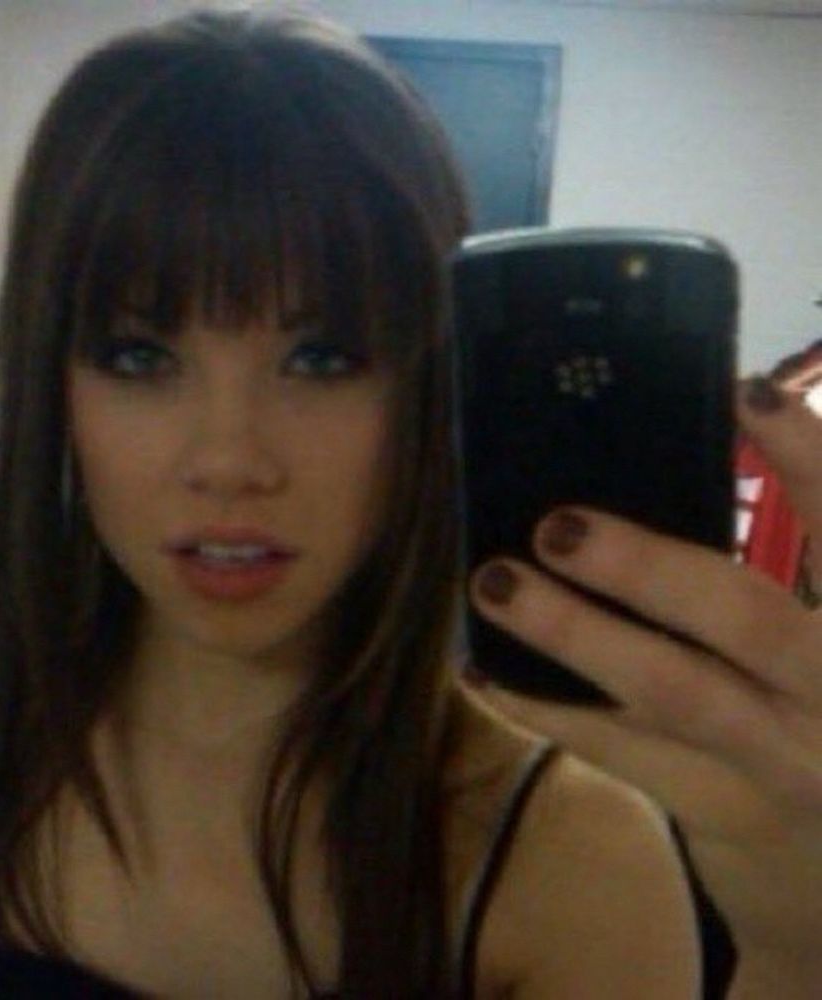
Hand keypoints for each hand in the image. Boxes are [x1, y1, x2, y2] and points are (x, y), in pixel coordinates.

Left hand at [465, 376, 821, 990]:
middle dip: (647, 568)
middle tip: (556, 527)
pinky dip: (544, 705)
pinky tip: (483, 667)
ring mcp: (782, 765)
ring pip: (671, 690)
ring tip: (496, 582)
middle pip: (746, 620)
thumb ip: (787, 581)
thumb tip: (675, 473)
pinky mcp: (722, 812)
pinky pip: (618, 752)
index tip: (743, 390)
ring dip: (574, 633)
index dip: (807, 458)